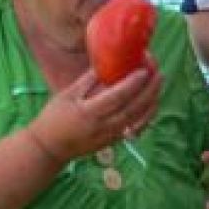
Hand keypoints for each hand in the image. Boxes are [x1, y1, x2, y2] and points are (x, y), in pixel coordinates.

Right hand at [28, 59, 161, 161]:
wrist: (49, 147)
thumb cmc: (54, 117)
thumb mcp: (67, 94)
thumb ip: (88, 80)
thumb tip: (106, 61)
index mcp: (88, 112)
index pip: (117, 96)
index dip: (133, 82)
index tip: (144, 68)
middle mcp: (103, 125)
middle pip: (133, 107)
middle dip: (149, 89)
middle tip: (159, 72)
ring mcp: (110, 135)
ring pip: (139, 119)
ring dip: (152, 101)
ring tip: (159, 84)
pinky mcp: (114, 141)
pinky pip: (136, 129)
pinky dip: (148, 116)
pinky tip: (153, 103)